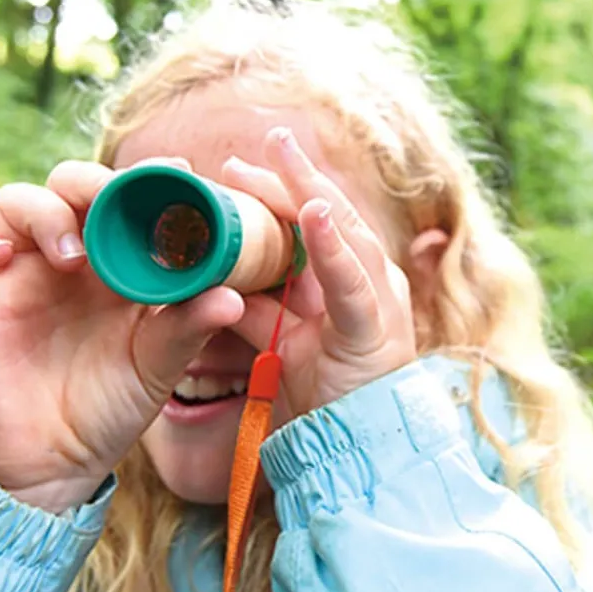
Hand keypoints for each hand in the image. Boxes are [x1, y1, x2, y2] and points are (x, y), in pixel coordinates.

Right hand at [0, 159, 243, 512]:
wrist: (53, 466)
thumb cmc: (110, 408)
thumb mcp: (156, 366)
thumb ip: (189, 327)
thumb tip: (233, 297)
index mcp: (114, 261)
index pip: (125, 198)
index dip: (148, 177)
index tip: (179, 170)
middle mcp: (65, 256)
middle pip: (69, 184)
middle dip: (90, 182)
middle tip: (111, 200)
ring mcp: (16, 272)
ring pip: (16, 202)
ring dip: (42, 212)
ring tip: (71, 254)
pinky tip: (0, 258)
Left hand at [221, 127, 417, 416]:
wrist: (355, 452)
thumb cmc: (322, 395)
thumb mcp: (277, 341)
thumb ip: (256, 307)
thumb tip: (213, 277)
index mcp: (346, 280)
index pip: (312, 222)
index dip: (278, 191)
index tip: (235, 168)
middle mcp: (369, 279)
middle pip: (326, 214)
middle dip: (292, 175)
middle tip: (266, 138)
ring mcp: (379, 299)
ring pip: (343, 232)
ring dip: (309, 191)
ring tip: (283, 154)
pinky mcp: (376, 328)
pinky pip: (353, 281)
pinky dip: (331, 247)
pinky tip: (311, 212)